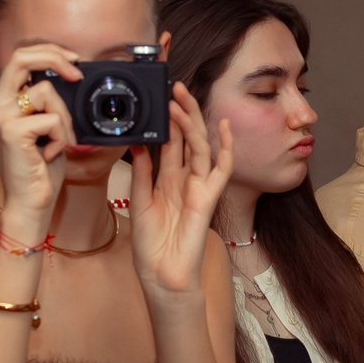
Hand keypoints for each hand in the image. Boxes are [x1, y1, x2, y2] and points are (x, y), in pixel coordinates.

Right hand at [0, 44, 81, 232]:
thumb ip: (46, 101)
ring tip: (58, 142)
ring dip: (64, 118)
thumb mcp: (44, 126)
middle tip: (77, 73)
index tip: (72, 60)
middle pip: (22, 58)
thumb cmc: (39, 168)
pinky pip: (52, 119)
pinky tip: (50, 154)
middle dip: (55, 58)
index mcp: (1, 100)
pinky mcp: (12, 131)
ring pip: (46, 92)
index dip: (48, 52)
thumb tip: (68, 76)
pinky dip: (60, 137)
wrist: (30, 202)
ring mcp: (1, 117)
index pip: (19, 58)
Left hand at [129, 81, 231, 299]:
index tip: (159, 96)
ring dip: (192, 122)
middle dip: (181, 112)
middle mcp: (184, 179)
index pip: (168, 142)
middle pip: (186, 138)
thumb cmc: (151, 245)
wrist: (161, 276)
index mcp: (166, 179)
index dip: (165, 120)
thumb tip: (137, 142)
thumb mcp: (138, 202)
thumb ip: (141, 173)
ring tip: (182, 99)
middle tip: (174, 86)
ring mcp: (198, 187)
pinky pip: (222, 169)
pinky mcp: (208, 198)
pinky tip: (223, 127)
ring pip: (200, 146)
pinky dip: (225, 148)